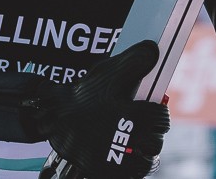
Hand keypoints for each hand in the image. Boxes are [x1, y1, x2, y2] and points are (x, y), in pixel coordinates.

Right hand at [31, 41, 169, 178]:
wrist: (55, 118)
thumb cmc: (84, 94)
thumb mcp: (107, 73)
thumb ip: (133, 60)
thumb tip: (154, 48)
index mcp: (129, 114)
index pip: (160, 117)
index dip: (159, 112)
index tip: (153, 110)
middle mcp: (124, 139)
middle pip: (156, 141)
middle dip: (154, 131)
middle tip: (147, 125)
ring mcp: (114, 159)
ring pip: (146, 160)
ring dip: (146, 151)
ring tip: (138, 140)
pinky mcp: (105, 171)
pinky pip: (132, 173)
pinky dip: (133, 165)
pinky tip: (127, 154)